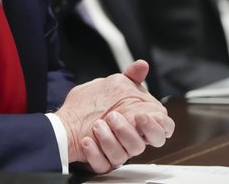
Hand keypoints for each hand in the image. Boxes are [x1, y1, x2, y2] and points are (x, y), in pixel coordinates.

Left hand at [54, 60, 174, 173]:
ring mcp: (117, 152)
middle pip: (143, 145)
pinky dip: (95, 152)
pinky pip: (103, 164)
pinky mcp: (101, 162)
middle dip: (131, 133)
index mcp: (138, 122)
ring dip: (110, 139)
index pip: (162, 129)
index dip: (158, 126)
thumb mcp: (113, 85)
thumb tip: (142, 64)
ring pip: (123, 155)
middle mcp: (131, 139)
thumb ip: (130, 77)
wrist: (66, 119)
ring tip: (97, 125)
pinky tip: (87, 140)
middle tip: (114, 117)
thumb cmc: (93, 103)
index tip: (141, 116)